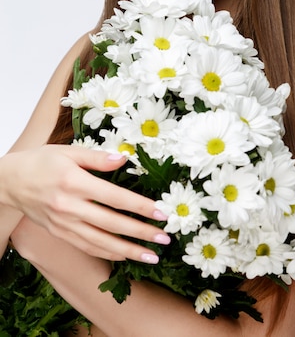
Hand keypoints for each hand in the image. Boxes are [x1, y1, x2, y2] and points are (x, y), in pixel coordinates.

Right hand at [4, 145, 169, 261]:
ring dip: (128, 251)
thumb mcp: (69, 151)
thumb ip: (98, 157)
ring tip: (151, 256)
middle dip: (140, 232)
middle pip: (111, 223)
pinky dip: (107, 253)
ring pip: (100, 242)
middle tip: (165, 238)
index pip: (114, 198)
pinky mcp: (60, 233)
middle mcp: (69, 206)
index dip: (139, 206)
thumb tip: (124, 158)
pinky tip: (125, 256)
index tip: (160, 212)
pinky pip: (87, 247)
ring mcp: (64, 223)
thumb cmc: (41, 161)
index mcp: (75, 182)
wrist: (10, 181)